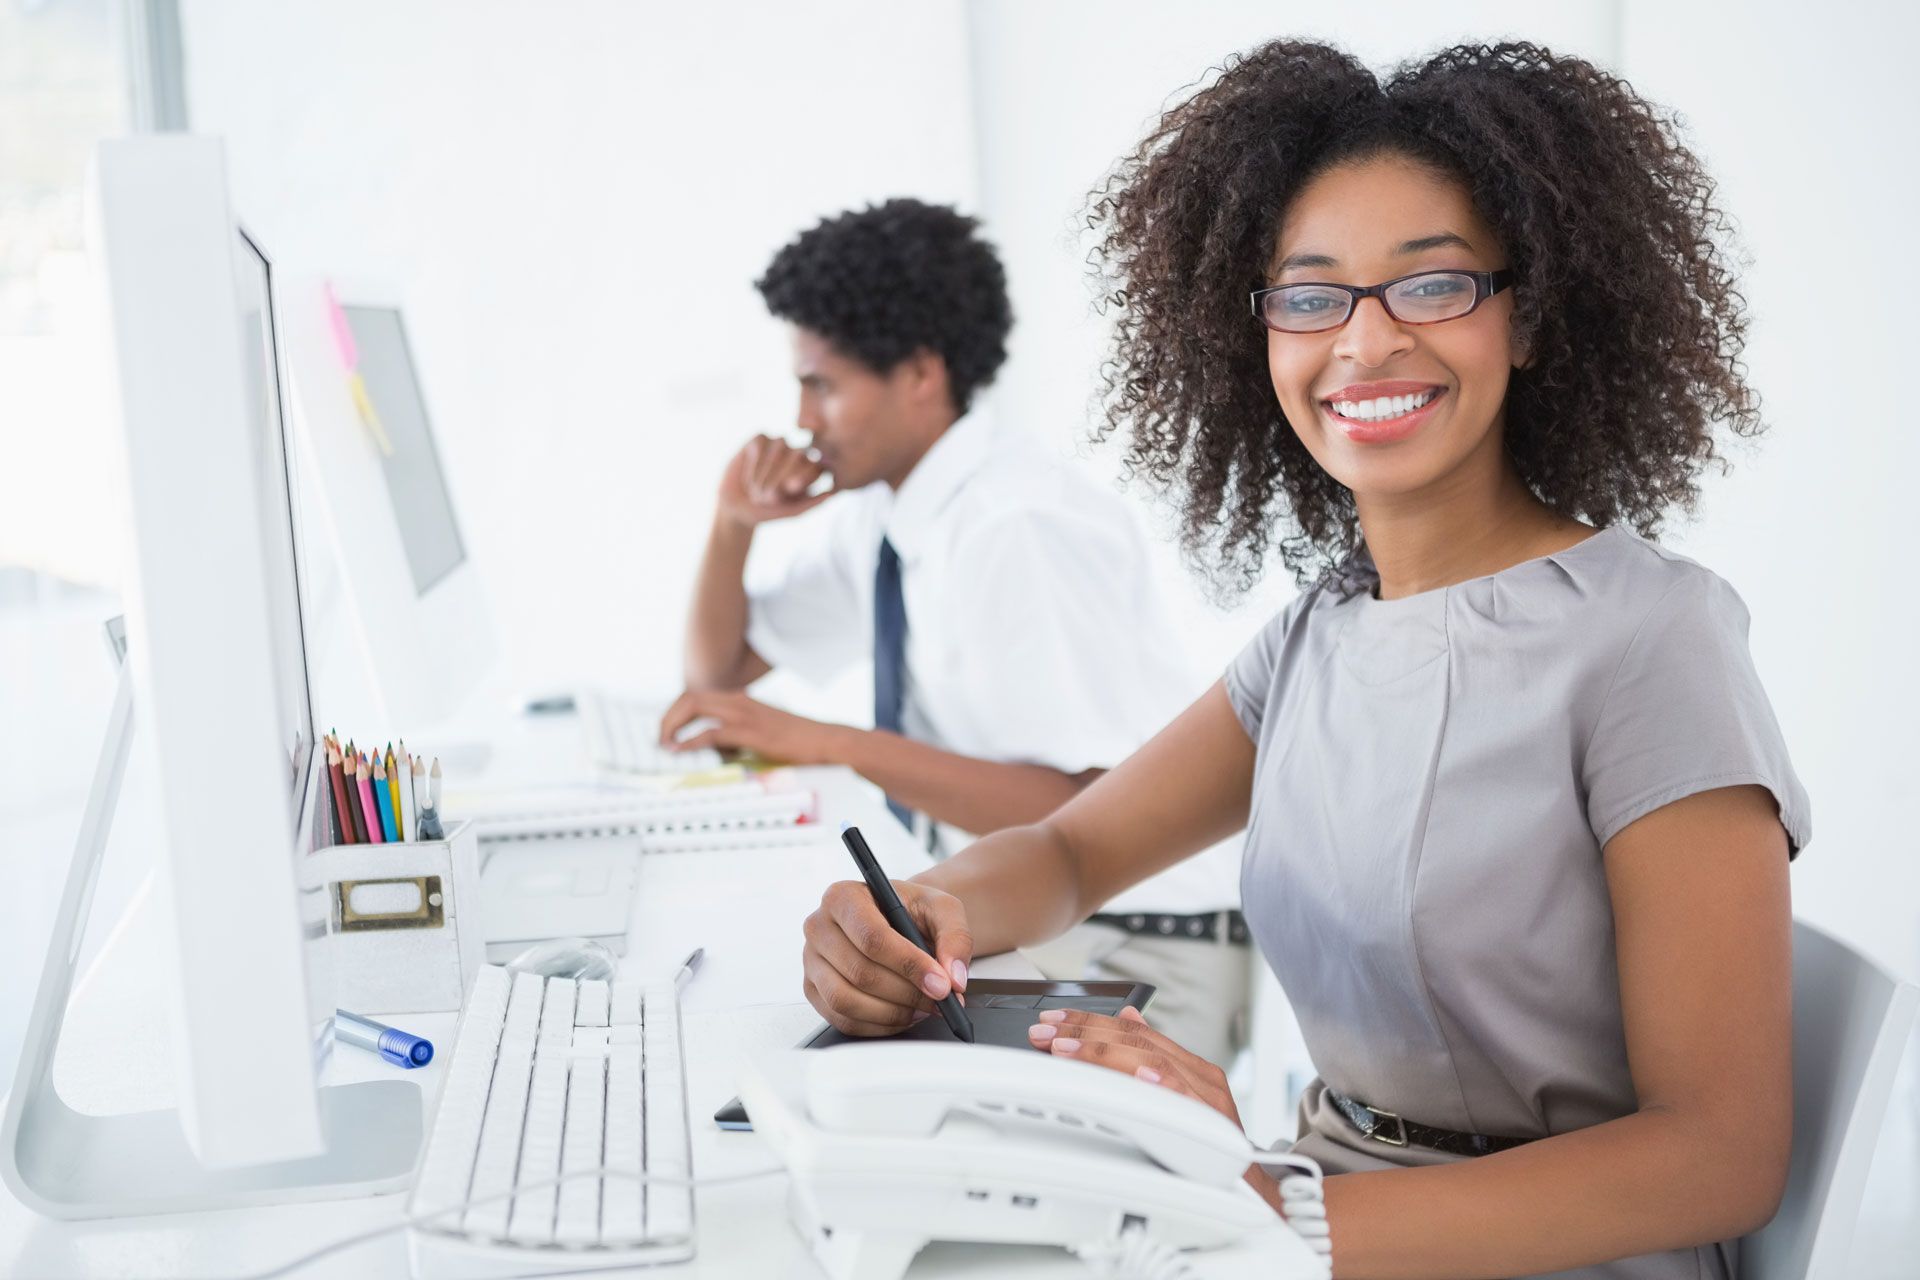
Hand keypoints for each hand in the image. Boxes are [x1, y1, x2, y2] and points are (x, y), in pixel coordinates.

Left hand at [657, 688, 842, 764]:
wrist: (823, 741)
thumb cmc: (795, 740)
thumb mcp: (759, 731)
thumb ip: (735, 736)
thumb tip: (712, 751)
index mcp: (739, 699)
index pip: (696, 696)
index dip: (675, 712)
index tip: (665, 732)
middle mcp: (737, 700)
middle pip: (688, 698)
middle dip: (667, 718)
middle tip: (659, 740)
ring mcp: (743, 713)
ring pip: (694, 707)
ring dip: (672, 726)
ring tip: (664, 745)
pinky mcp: (750, 731)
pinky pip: (710, 732)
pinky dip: (690, 741)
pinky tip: (680, 751)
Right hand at [717, 434, 835, 526]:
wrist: (737, 508)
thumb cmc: (769, 511)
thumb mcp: (791, 512)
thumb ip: (812, 503)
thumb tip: (833, 494)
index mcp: (811, 469)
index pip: (816, 464)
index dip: (804, 475)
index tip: (790, 489)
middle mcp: (797, 453)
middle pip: (799, 453)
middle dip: (783, 475)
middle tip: (771, 497)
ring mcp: (779, 444)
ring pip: (780, 445)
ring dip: (768, 470)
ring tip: (758, 493)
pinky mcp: (759, 439)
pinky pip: (762, 442)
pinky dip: (755, 462)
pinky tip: (749, 480)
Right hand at [802, 878, 973, 1035]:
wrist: (897, 920)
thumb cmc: (912, 911)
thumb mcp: (941, 909)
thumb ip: (954, 937)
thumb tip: (952, 977)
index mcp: (843, 897)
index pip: (872, 937)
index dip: (909, 965)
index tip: (941, 984)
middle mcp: (819, 927)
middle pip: (860, 972)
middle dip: (906, 993)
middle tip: (939, 1000)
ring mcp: (812, 962)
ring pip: (846, 1001)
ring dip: (892, 1013)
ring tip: (922, 1008)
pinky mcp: (814, 991)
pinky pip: (842, 1020)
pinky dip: (878, 1026)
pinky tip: (902, 1014)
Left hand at [1026, 1006, 1283, 1209]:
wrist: (1253, 1192)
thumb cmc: (1214, 1151)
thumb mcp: (1182, 1100)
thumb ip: (1155, 1059)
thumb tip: (1126, 1015)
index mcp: (1191, 1067)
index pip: (1135, 1030)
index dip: (1091, 1021)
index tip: (1053, 1020)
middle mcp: (1201, 1077)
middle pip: (1139, 1041)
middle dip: (1086, 1033)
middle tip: (1045, 1034)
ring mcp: (1209, 1101)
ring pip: (1154, 1062)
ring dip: (1105, 1054)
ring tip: (1067, 1051)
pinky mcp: (1216, 1128)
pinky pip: (1183, 1100)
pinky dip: (1159, 1085)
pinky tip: (1133, 1077)